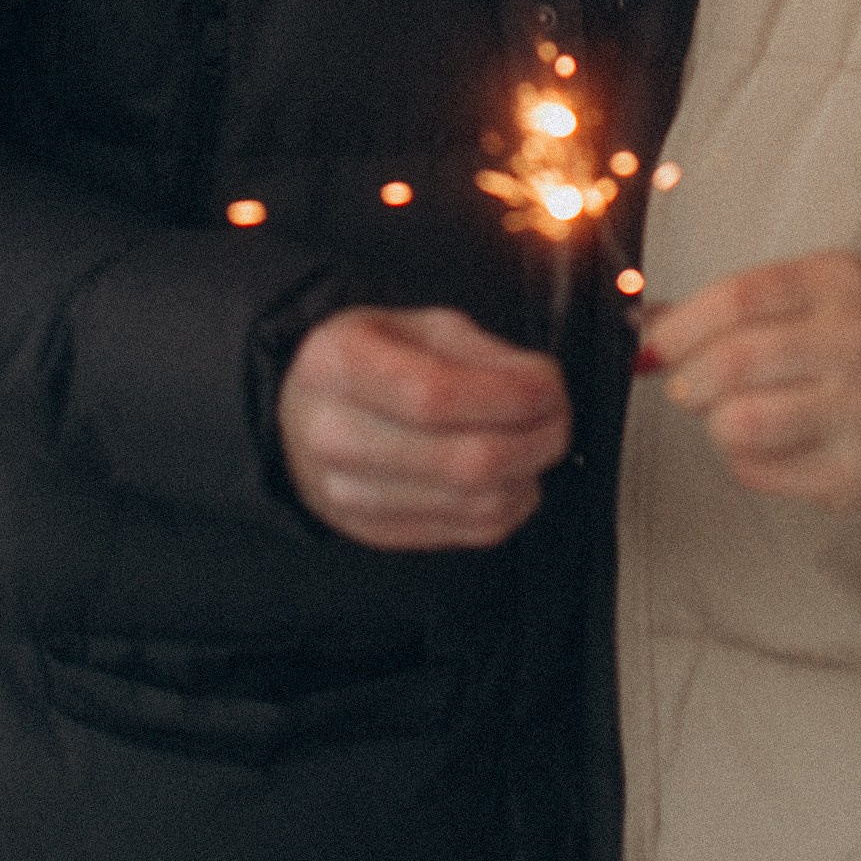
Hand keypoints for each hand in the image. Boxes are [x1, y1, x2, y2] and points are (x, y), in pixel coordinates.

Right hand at [278, 306, 570, 550]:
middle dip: (537, 440)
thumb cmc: (370, 361)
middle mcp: (334, 436)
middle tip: (559, 417)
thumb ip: (483, 352)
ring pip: (477, 504)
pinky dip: (512, 506)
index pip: (437, 395)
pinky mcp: (375, 533)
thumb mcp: (417, 326)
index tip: (550, 387)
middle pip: (466, 461)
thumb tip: (543, 388)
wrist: (301, 416)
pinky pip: (469, 533)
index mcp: (338, 365)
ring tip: (538, 442)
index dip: (511, 397)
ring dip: (530, 474)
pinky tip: (515, 477)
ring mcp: (349, 495)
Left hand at [642, 254, 860, 513]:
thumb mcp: (804, 299)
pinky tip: (765, 442)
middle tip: (688, 385)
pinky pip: (758, 470)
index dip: (681, 325)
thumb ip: (727, 306)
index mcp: (841, 283)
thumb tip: (640, 320)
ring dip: (712, 421)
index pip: (738, 298)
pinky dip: (741, 458)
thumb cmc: (845, 341)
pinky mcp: (857, 471)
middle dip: (690, 378)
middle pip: (734, 361)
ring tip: (727, 412)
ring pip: (740, 422)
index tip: (656, 345)